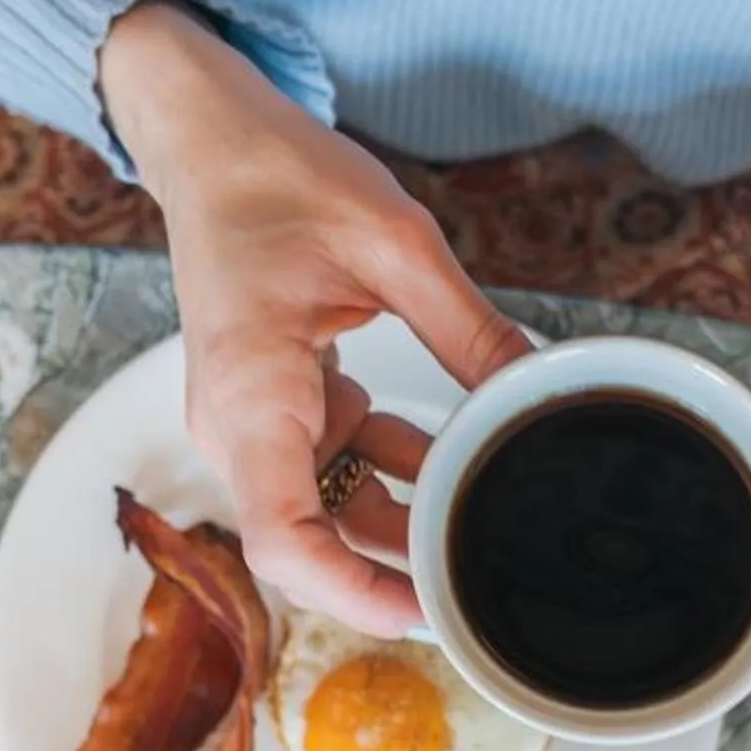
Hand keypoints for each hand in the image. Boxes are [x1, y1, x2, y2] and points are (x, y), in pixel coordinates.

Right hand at [102, 0, 531, 634]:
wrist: (212, 139)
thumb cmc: (275, 177)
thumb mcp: (394, 243)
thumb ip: (467, 328)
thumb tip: (538, 388)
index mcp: (249, 395)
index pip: (284, 541)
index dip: (354, 595)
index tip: (427, 611)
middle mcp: (240, 426)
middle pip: (315, 541)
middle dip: (401, 567)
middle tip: (490, 579)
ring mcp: (257, 422)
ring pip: (335, 511)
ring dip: (410, 520)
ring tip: (493, 525)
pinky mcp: (282, 407)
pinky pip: (342, 468)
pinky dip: (401, 471)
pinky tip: (464, 461)